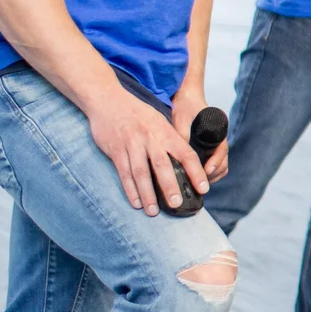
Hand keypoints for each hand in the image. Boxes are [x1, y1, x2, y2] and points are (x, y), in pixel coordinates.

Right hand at [86, 86, 205, 214]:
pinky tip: (136, 202)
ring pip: (141, 173)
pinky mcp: (116, 150)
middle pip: (162, 166)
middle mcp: (150, 138)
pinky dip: (130, 189)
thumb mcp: (159, 120)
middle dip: (170, 186)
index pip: (186, 153)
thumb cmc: (136, 112)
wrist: (107, 99)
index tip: (203, 188)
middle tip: (177, 204)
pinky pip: (124, 173)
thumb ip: (170, 139)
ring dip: (147, 194)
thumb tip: (185, 161)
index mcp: (165, 132)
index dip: (196, 172)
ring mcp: (132, 144)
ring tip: (153, 212)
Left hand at [170, 87, 228, 183]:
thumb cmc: (186, 104)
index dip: (216, 163)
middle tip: (200, 182)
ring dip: (212, 175)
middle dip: (213, 174)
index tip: (206, 172)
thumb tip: (180, 154)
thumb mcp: (181, 118)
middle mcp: (218, 139)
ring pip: (220, 165)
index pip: (222, 151)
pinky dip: (208, 171)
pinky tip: (195, 175)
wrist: (187, 95)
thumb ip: (182, 134)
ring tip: (197, 182)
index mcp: (217, 131)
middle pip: (223, 162)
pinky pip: (212, 162)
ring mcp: (214, 144)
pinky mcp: (207, 146)